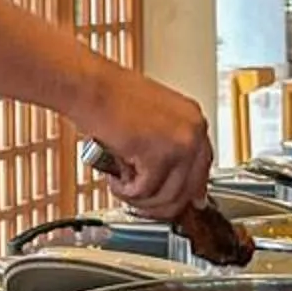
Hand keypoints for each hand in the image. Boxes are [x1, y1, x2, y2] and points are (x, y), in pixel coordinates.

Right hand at [81, 72, 214, 222]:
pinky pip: (145, 191)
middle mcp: (193, 130)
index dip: (188, 191)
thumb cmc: (108, 98)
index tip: (178, 202)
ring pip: (168, 196)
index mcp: (193, 119)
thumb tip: (169, 180)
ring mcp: (180, 142)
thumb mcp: (150, 121)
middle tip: (140, 202)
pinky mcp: (159, 155)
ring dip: (140, 199)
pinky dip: (125, 191)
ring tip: (121, 184)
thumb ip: (165, 147)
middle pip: (189, 189)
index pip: (203, 167)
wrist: (88, 86)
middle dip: (162, 204)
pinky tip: (114, 177)